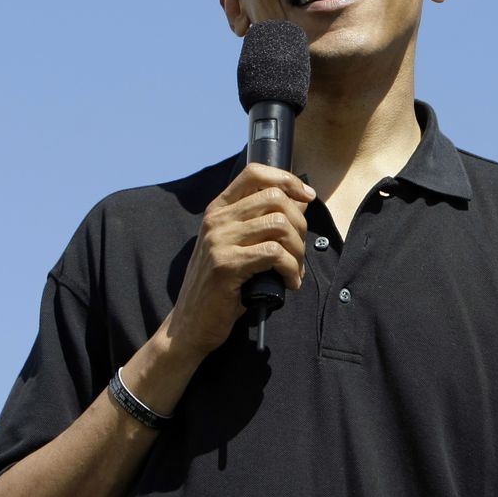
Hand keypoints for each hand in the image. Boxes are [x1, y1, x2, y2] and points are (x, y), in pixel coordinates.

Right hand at [167, 163, 314, 357]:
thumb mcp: (239, 247)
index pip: (254, 173)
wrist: (190, 324)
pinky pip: (274, 254)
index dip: (287, 179)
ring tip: (295, 270)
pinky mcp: (226, 265)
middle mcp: (217, 219)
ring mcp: (219, 241)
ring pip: (279, 225)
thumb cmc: (221, 286)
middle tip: (300, 251)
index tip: (307, 197)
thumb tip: (301, 202)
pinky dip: (291, 269)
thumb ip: (264, 223)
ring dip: (298, 251)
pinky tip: (290, 283)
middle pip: (275, 198)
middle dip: (300, 224)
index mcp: (219, 210)